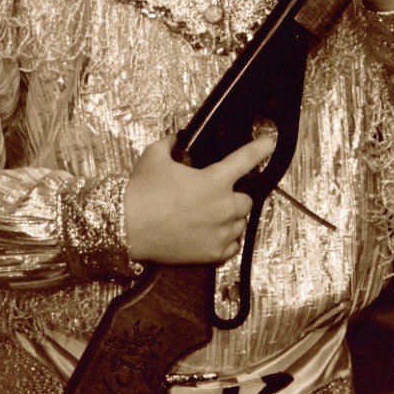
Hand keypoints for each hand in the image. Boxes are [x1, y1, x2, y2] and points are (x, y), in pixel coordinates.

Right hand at [124, 132, 272, 264]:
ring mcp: (218, 233)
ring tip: (210, 214)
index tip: (268, 143)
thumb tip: (178, 139)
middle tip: (216, 193)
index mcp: (213, 181)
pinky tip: (211, 233)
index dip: (260, 149)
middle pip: (246, 199)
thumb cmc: (140, 192)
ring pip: (240, 223)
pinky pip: (231, 246)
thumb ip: (171, 143)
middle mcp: (222, 208)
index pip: (245, 160)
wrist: (124, 227)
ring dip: (231, 217)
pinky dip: (226, 239)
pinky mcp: (210, 254)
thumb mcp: (154, 156)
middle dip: (235, 194)